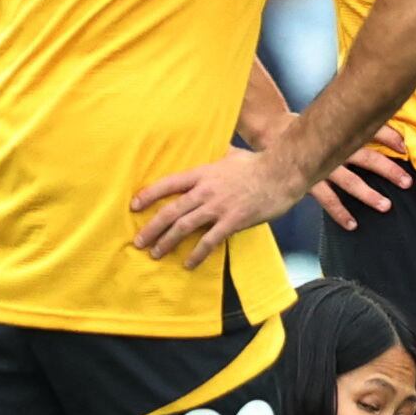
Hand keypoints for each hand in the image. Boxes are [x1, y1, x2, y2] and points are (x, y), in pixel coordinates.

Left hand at [129, 145, 300, 267]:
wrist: (282, 172)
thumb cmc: (258, 163)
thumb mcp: (231, 154)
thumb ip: (217, 157)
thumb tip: (215, 151)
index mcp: (203, 173)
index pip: (168, 184)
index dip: (148, 195)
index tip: (134, 205)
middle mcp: (205, 191)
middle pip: (171, 211)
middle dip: (152, 228)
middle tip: (139, 241)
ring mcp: (218, 207)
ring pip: (184, 227)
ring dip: (167, 242)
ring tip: (156, 254)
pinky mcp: (232, 221)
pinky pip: (209, 241)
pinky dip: (196, 254)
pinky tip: (188, 263)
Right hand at [306, 118, 408, 230]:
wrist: (271, 131)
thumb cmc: (310, 126)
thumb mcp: (331, 119)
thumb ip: (354, 123)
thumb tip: (385, 124)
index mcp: (341, 131)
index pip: (370, 131)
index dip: (389, 137)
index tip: (405, 147)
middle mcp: (334, 148)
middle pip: (366, 158)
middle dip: (389, 169)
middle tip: (407, 182)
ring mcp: (321, 166)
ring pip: (350, 181)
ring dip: (369, 194)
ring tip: (386, 205)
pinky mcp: (308, 181)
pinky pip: (327, 199)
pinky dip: (340, 212)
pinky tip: (352, 224)